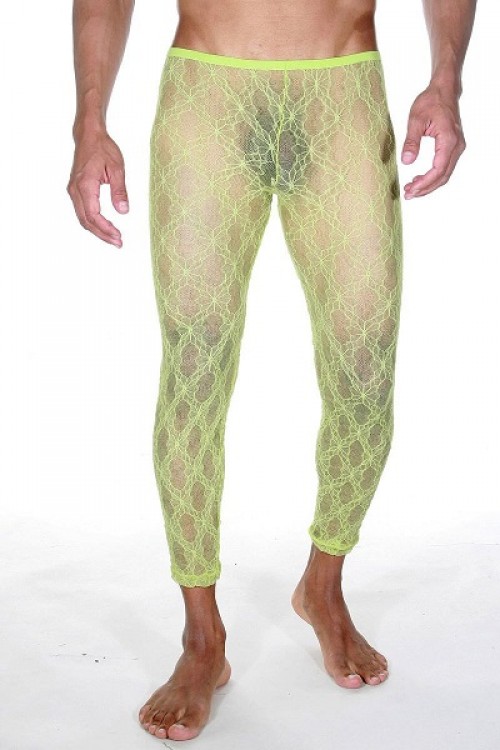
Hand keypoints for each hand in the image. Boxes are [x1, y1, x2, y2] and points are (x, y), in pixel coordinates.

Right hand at [67, 128, 128, 247]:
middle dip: (102, 234)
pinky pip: (82, 212)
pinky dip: (93, 223)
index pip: (93, 215)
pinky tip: (104, 227)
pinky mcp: (76, 190)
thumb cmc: (103, 148)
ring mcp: (73, 191)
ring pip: (83, 218)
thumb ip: (120, 191)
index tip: (118, 236)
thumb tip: (123, 211)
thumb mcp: (117, 168)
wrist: (89, 136)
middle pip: (86, 221)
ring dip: (97, 231)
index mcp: (85, 185)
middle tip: (118, 243)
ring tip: (113, 238)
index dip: (106, 229)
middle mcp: (75, 190)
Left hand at [401, 84, 465, 198]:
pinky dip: (433, 177)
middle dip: (425, 188)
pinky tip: (419, 179)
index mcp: (448, 140)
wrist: (443, 90)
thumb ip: (411, 141)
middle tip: (408, 194)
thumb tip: (406, 161)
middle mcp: (456, 145)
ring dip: (429, 184)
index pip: (438, 169)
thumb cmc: (430, 101)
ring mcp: (457, 147)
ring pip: (445, 174)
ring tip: (412, 189)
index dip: (424, 183)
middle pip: (443, 176)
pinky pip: (445, 167)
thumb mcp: (415, 120)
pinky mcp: (453, 147)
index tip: (410, 189)